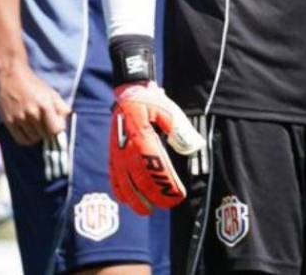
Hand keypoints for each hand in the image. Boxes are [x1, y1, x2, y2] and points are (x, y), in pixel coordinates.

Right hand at [0, 62, 69, 144]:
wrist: (11, 76)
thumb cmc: (33, 84)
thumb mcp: (51, 92)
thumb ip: (61, 106)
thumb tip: (65, 121)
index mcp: (45, 105)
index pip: (56, 130)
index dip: (58, 129)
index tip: (56, 126)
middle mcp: (32, 113)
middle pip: (45, 135)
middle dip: (48, 132)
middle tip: (47, 126)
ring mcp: (19, 119)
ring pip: (33, 138)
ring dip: (38, 135)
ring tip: (37, 127)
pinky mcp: (9, 122)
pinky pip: (21, 139)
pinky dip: (27, 139)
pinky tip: (29, 132)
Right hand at [108, 81, 204, 214]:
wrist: (128, 94)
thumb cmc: (151, 102)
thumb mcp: (169, 109)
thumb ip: (180, 128)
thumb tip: (193, 146)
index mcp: (141, 136)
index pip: (154, 165)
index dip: (165, 182)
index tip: (177, 194)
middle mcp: (126, 147)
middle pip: (138, 178)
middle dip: (153, 195)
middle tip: (167, 205)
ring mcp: (117, 153)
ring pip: (124, 182)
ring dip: (135, 199)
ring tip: (147, 211)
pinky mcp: (113, 155)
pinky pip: (114, 177)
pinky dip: (120, 191)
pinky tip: (128, 201)